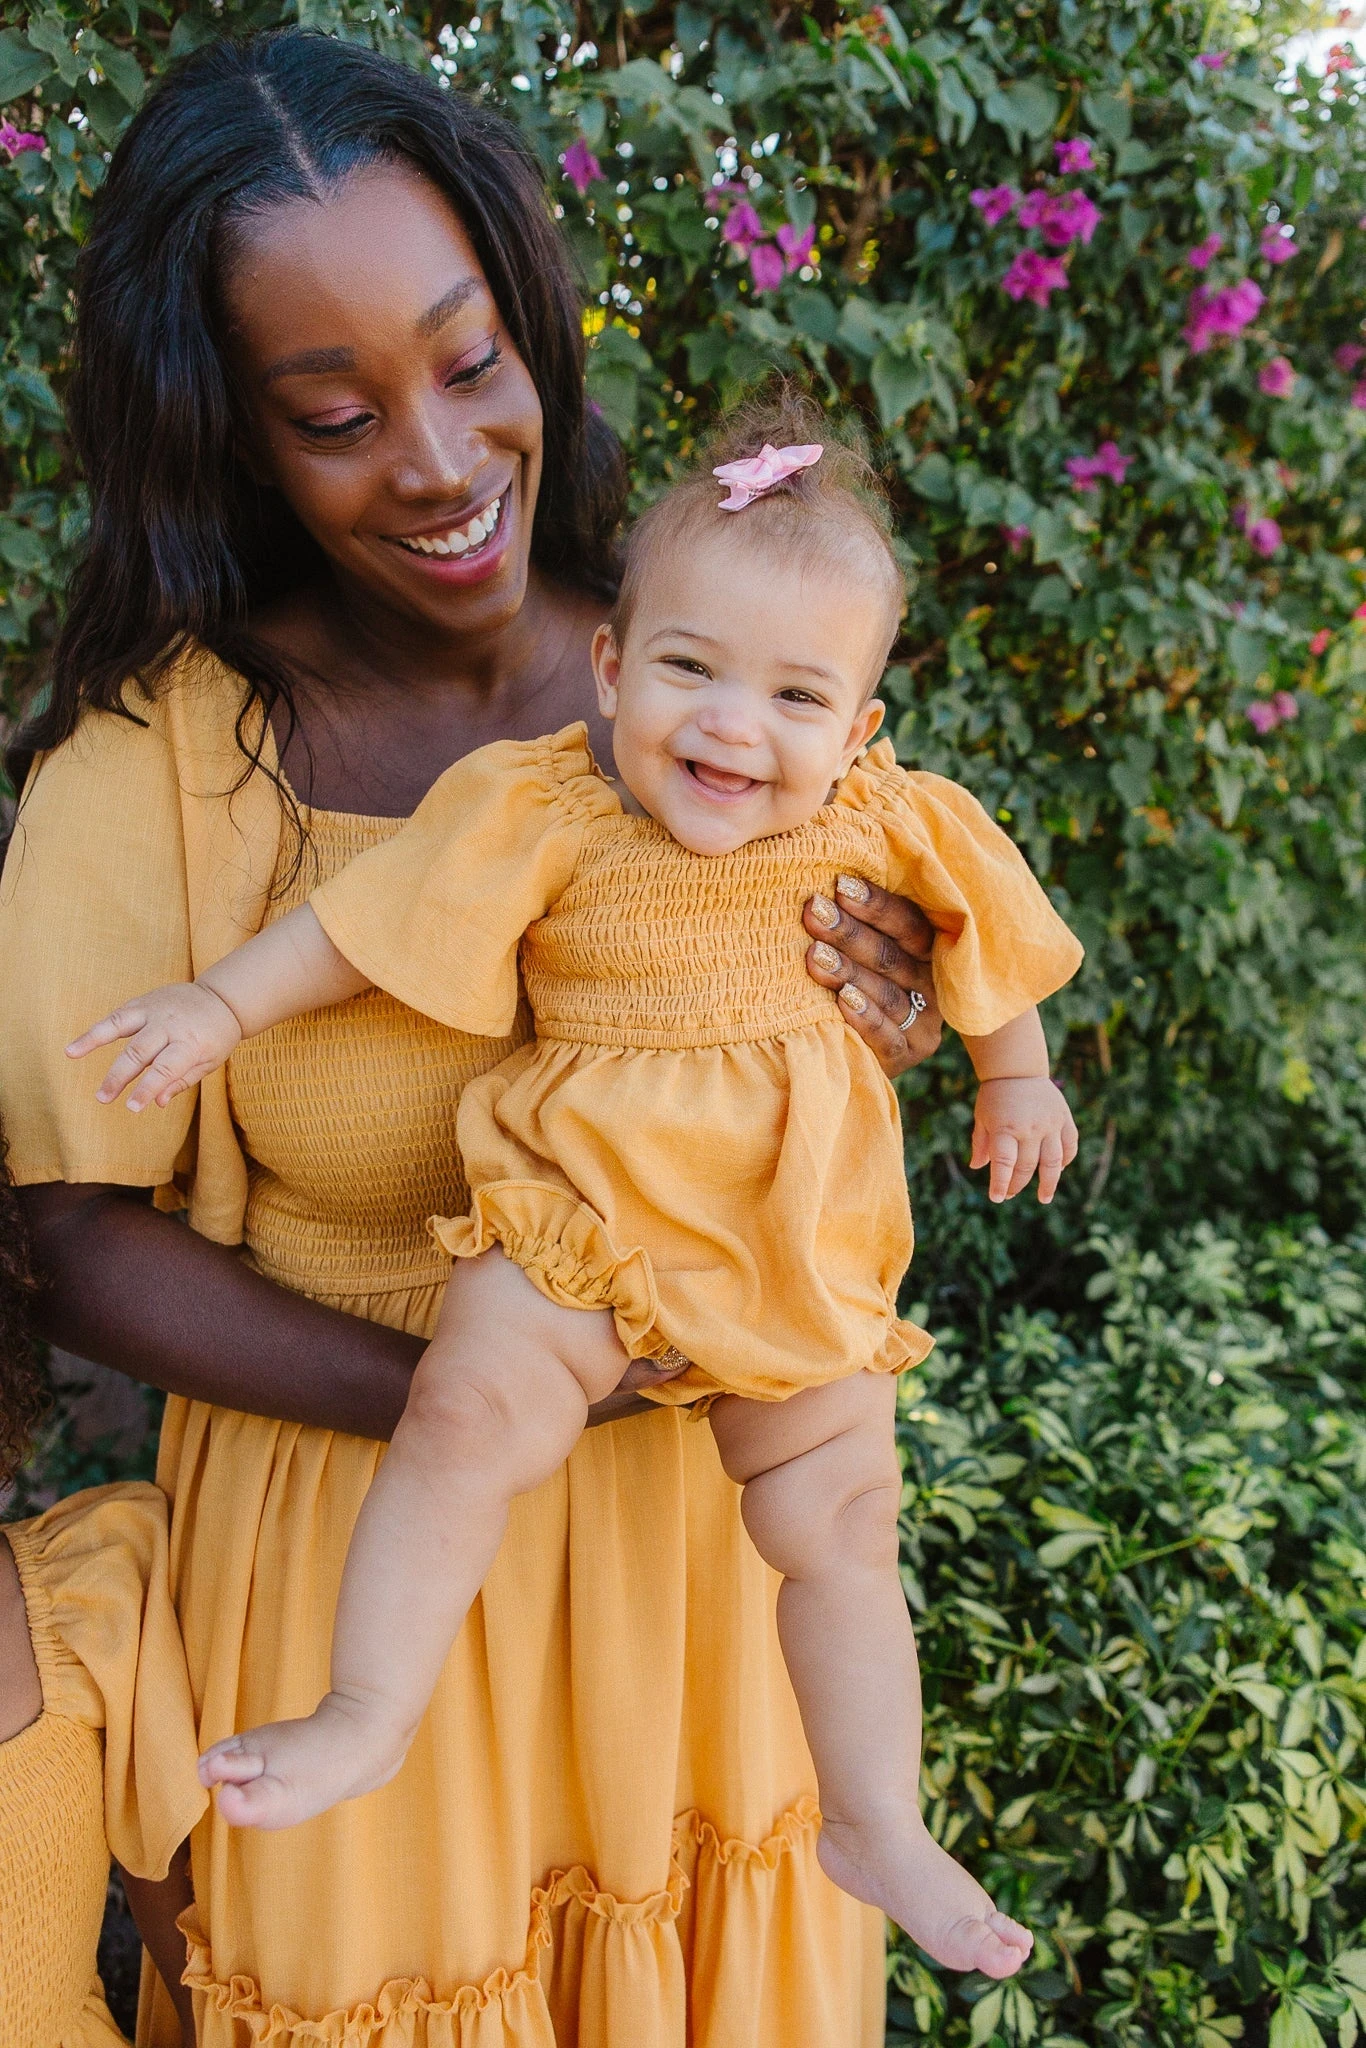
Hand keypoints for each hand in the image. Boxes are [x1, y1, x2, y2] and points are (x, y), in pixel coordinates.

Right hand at [65, 982, 242, 1111]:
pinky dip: (96, 1028)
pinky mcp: (143, 1002)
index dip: (147, 1089)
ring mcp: (154, 1010)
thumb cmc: (216, 1036)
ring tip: (71, 1053)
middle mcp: (170, 1024)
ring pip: (120, 1024)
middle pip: (139, 1051)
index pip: (165, 1069)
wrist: (222, 998)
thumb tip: (158, 1102)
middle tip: (102, 1098)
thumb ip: (182, 1081)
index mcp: (191, 1042)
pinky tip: (77, 1044)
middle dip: (119, 1076)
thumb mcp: (209, 1062)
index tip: (132, 1108)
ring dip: (93, 1040)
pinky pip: (117, 1015)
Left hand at [804, 874, 942, 1077]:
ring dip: (849, 971)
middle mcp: (932, 986)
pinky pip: (888, 1037)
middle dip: (849, 932)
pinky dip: (865, 1018)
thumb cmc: (851, 984)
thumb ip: (857, 921)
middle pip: (892, 956)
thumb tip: (827, 883)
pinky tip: (841, 999)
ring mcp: (924, 1023)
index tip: (839, 886)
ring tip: (815, 955)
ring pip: (888, 993)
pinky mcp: (908, 1054)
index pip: (909, 924)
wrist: (849, 1053)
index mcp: (929, 953)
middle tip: (815, 912)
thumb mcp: (862, 951)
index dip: (876, 905)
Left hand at [970, 1077, 1078, 1203]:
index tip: (997, 1198)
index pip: (1004, 1163)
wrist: (1018, 1069)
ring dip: (1049, 1183)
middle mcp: (1030, 1128)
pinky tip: (1058, 1170)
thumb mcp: (981, 1117)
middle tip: (1011, 1195)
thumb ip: (980, 1143)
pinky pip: (1069, 1146)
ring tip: (1044, 1198)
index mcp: (1005, 1128)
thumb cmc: (995, 1095)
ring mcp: (1050, 1124)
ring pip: (1053, 1162)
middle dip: (1017, 1184)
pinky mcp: (1064, 1119)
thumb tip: (977, 1167)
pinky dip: (1065, 1160)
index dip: (1000, 1184)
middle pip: (1027, 1166)